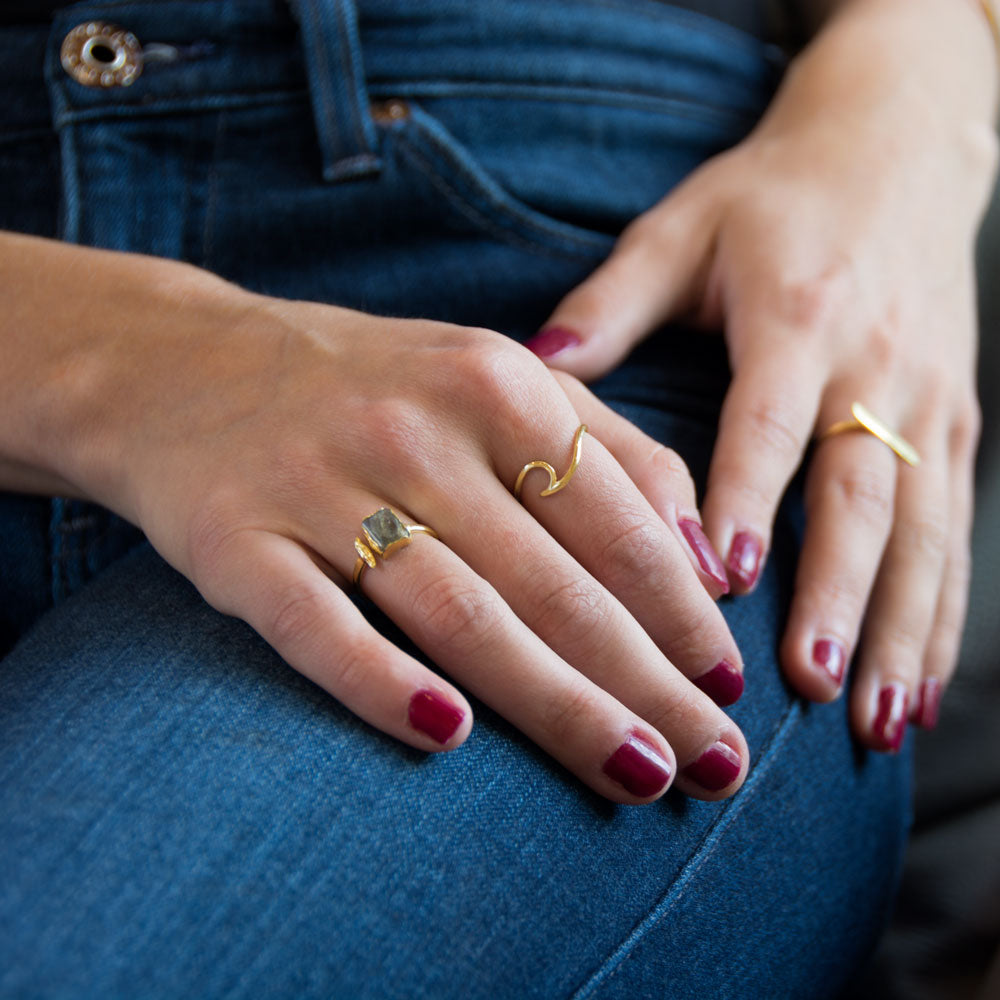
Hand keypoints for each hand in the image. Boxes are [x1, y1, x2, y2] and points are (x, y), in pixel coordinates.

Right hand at [15, 241, 747, 802]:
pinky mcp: (236, 541)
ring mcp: (320, 485)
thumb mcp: (498, 378)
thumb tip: (704, 559)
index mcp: (496, 385)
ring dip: (558, 705)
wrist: (182, 364)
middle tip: (717, 767)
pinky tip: (450, 740)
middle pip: (556, 583)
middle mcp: (415, 431)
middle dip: (650, 685)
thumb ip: (611, 450)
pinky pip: (316, 626)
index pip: (619, 521)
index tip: (732, 691)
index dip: (685, 616)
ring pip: (460, 614)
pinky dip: (381, 684)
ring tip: (636, 775)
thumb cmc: (373, 385)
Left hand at [526, 5, 998, 751]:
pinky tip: (920, 684)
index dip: (750, 500)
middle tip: (805, 684)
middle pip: (860, 492)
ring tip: (873, 720)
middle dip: (835, 594)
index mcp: (798, 314)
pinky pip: (953, 531)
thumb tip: (533, 367)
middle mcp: (875, 364)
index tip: (727, 581)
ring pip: (921, 530)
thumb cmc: (772, 196)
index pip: (769, 421)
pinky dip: (941, 614)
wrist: (898, 149)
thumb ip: (611, 300)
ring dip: (898, 628)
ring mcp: (927, 400)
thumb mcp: (683, 228)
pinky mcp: (955, 423)